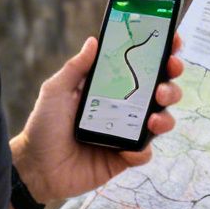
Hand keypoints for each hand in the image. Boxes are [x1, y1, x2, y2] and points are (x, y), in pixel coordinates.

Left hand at [10, 34, 184, 203]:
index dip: (161, 55)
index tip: (173, 42)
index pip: (140, 68)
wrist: (37, 167)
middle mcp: (123, 108)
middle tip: (163, 87)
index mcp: (109, 88)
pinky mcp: (123, 158)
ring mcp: (125, 133)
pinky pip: (144, 153)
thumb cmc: (44, 126)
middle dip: (170, 86)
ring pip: (160, 121)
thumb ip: (76, 67)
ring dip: (165, 117)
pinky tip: (128, 149)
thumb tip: (94, 40)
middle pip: (160, 92)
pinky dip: (141, 150)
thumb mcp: (56, 91)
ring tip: (153, 118)